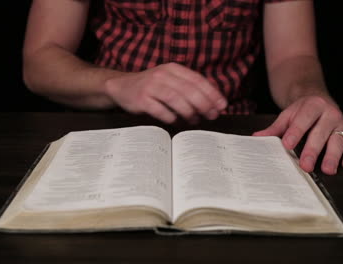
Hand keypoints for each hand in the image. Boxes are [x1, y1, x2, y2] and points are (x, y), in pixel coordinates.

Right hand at [104, 63, 226, 123]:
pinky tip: (176, 121)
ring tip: (195, 120)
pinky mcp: (141, 99)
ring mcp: (150, 86)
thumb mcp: (170, 80)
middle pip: (188, 90)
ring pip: (175, 99)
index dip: (211, 93)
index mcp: (173, 69)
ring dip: (188, 112)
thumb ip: (188, 87)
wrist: (121, 86)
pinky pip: (160, 110)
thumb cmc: (151, 87)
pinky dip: (171, 117)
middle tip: (211, 115)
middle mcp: (162, 74)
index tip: (222, 105)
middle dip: (203, 104)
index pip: (197, 80)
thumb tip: (212, 103)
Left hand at [253, 95, 342, 174]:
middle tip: (306, 165)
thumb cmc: (301, 112)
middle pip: (321, 132)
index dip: (295, 132)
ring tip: (328, 169)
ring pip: (338, 140)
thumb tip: (257, 138)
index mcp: (312, 106)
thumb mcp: (287, 116)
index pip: (303, 119)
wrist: (318, 100)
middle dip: (313, 150)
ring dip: (333, 155)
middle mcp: (329, 113)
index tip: (287, 145)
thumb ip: (275, 128)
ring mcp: (341, 123)